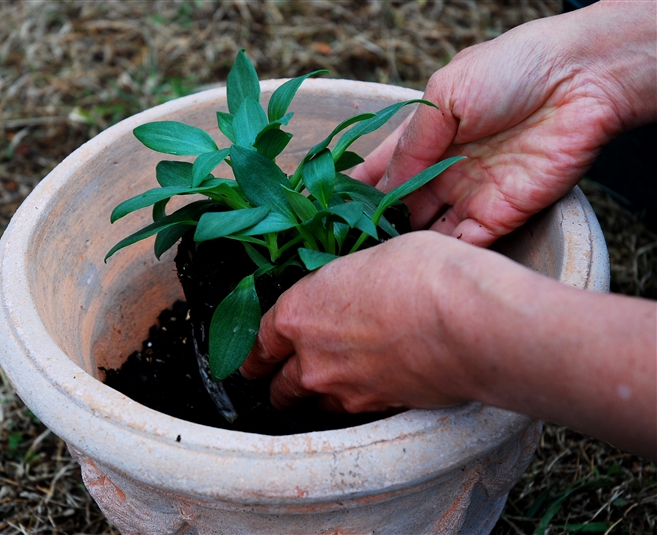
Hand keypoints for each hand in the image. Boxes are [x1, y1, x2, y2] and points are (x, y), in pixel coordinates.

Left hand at [240, 231, 476, 411]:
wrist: (466, 319)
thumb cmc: (420, 273)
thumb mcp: (367, 261)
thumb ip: (343, 287)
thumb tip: (350, 292)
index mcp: (298, 314)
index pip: (258, 344)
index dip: (253, 355)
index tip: (251, 362)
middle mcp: (312, 361)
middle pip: (281, 387)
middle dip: (279, 386)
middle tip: (283, 383)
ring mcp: (345, 392)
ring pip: (315, 407)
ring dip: (315, 400)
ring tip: (328, 390)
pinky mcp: (380, 410)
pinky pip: (355, 413)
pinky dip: (358, 405)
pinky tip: (373, 389)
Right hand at [352, 1, 655, 246]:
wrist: (579, 80)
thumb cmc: (508, 71)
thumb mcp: (442, 96)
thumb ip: (410, 144)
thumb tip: (383, 188)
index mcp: (425, 138)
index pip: (379, 172)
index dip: (353, 191)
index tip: (324, 213)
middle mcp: (442, 171)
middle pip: (400, 208)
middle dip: (375, 228)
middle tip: (344, 251)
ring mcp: (470, 195)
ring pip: (428, 233)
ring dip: (405, 248)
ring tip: (372, 268)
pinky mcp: (501, 215)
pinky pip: (466, 245)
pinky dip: (441, 258)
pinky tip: (414, 269)